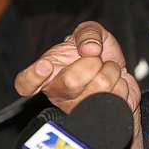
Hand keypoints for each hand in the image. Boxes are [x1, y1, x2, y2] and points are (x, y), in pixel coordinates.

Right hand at [14, 21, 139, 113]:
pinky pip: (117, 97)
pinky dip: (123, 85)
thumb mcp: (91, 31)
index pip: (25, 83)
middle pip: (71, 82)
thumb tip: (89, 49)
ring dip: (112, 72)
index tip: (46, 66)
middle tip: (96, 60)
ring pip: (100, 88)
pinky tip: (115, 85)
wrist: (119, 71)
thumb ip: (88, 33)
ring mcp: (78, 109)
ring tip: (107, 71)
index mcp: (48, 72)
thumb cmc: (97, 51)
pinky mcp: (99, 117)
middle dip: (93, 63)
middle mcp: (59, 94)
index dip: (32, 77)